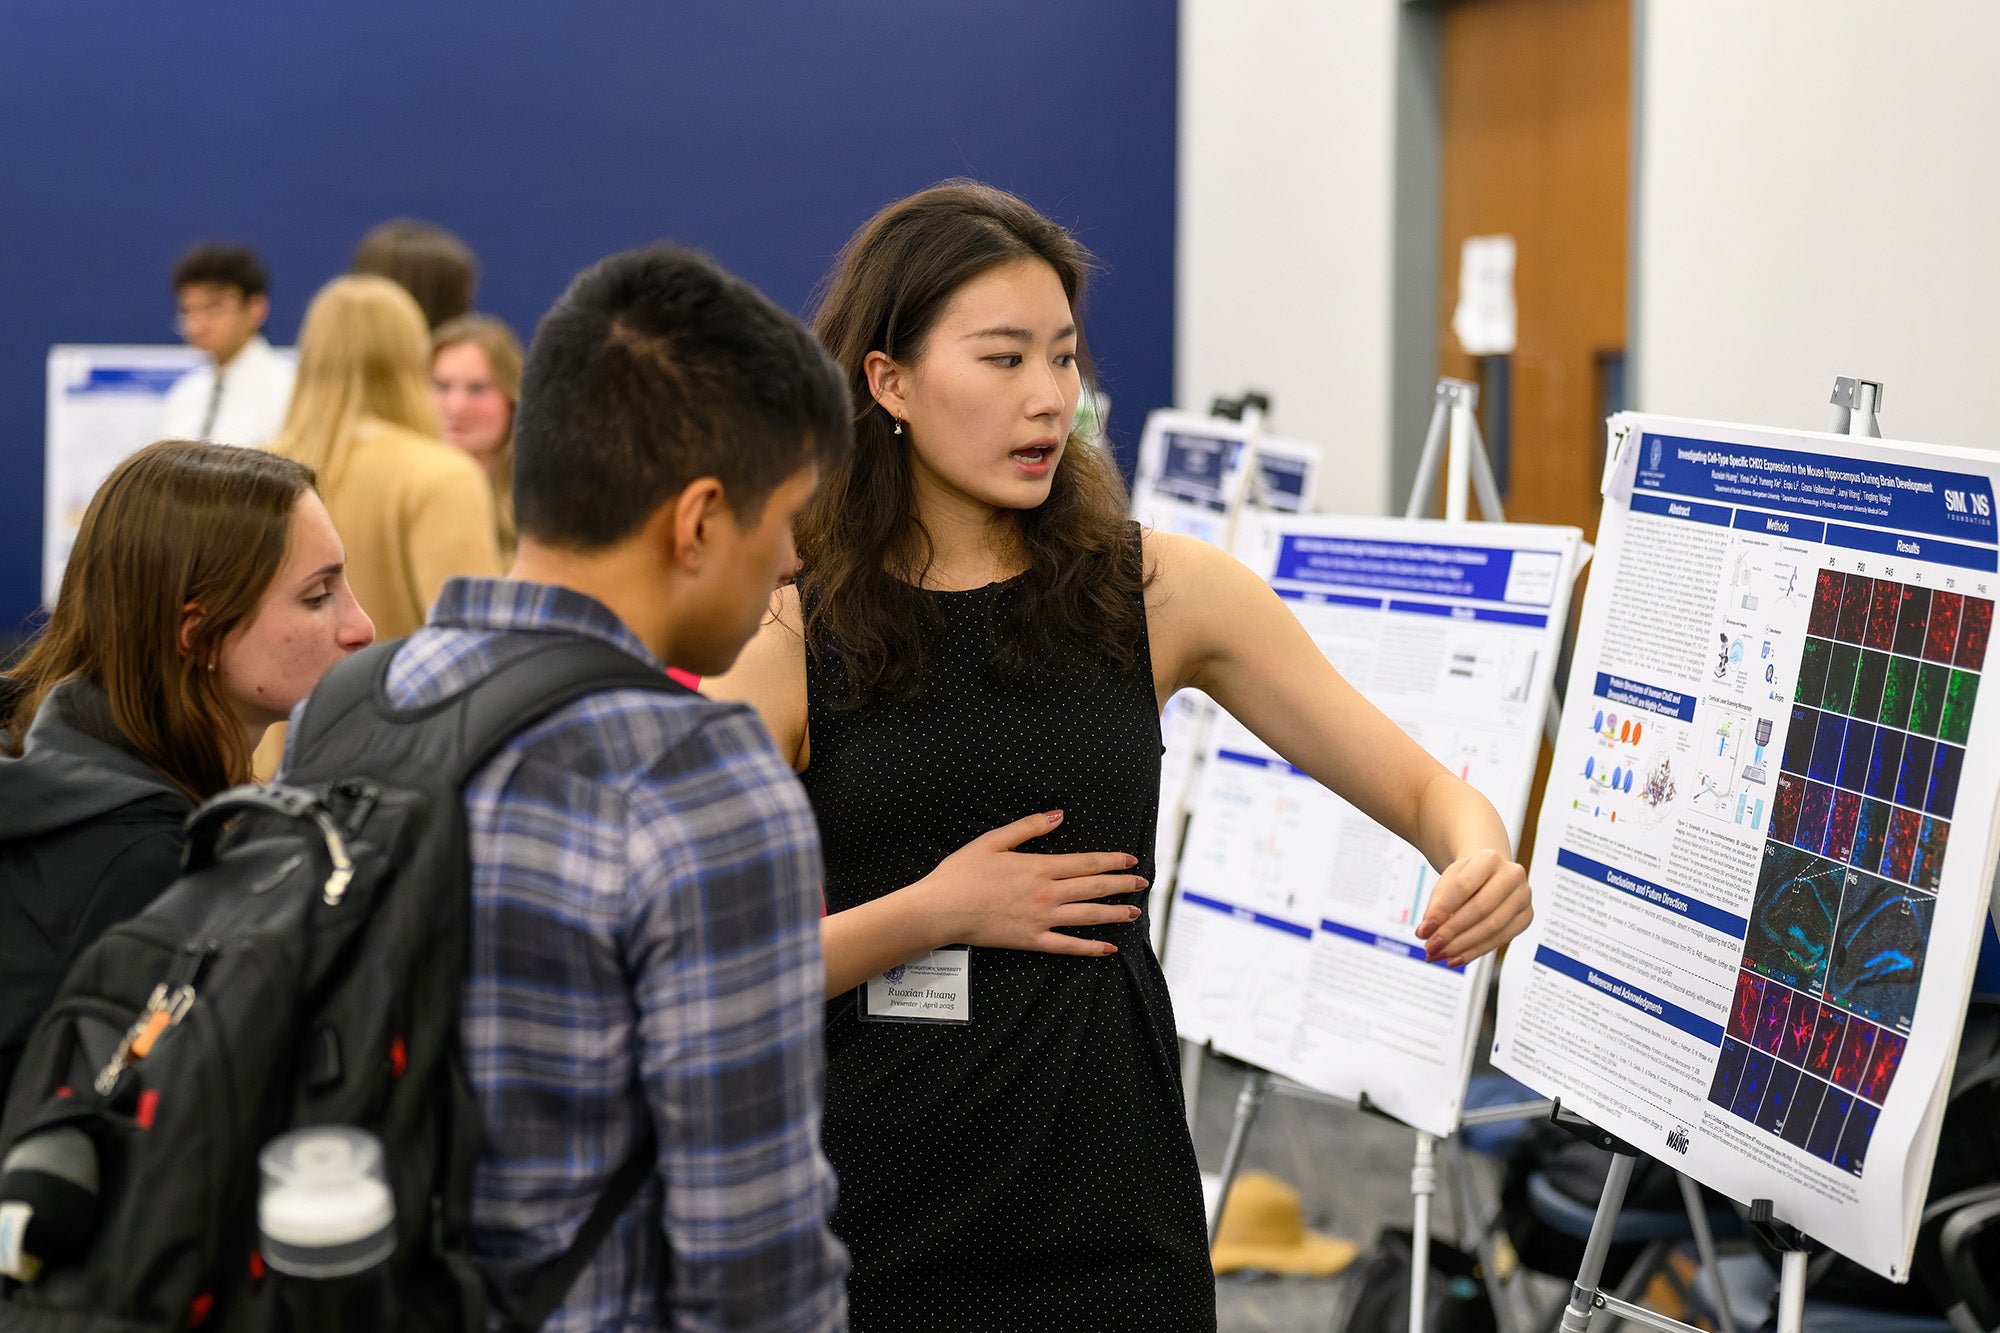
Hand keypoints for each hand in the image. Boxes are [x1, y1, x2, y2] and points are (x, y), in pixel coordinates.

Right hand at [913, 809, 1146, 957]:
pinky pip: (1068, 946)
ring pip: (1088, 917)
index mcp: (1039, 866)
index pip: (1087, 863)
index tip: (1131, 859)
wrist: (942, 909)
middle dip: (1122, 885)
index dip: (1112, 861)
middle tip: (1142, 883)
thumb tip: (1059, 815)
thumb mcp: (993, 840)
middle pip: (1094, 888)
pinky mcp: (1032, 941)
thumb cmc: (962, 873)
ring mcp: (1041, 919)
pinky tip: (1108, 948)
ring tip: (1134, 913)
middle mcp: (1047, 893)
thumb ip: (1029, 827)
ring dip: (1114, 914)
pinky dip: (1090, 948)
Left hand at [1415, 848, 1531, 966]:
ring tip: (1440, 955)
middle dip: (1452, 932)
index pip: (1463, 886)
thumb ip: (1436, 904)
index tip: (1423, 930)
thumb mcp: (1447, 882)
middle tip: (1431, 946)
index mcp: (1489, 858)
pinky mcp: (1526, 917)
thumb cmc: (1467, 878)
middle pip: (1480, 908)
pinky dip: (1476, 951)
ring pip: (1493, 927)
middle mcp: (1512, 875)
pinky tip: (1456, 958)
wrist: (1491, 874)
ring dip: (1462, 946)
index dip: (1442, 910)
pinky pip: (1501, 939)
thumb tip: (1425, 932)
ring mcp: (1523, 896)